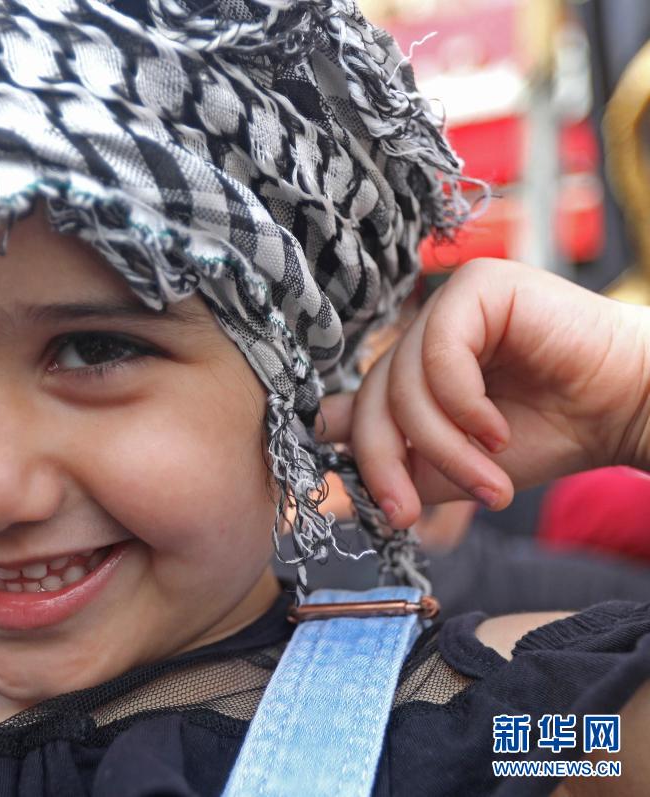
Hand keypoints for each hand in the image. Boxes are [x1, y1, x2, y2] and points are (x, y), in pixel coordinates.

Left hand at [318, 259, 649, 527]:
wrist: (632, 410)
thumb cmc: (555, 433)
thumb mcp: (457, 463)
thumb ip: (398, 454)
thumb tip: (321, 433)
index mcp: (419, 365)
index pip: (362, 404)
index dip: (363, 457)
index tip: (387, 511)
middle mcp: (427, 329)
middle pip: (374, 396)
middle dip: (391, 463)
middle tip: (412, 513)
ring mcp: (451, 303)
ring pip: (404, 382)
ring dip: (442, 446)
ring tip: (487, 479)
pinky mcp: (480, 286)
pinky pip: (440, 352)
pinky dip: (463, 404)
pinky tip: (497, 431)